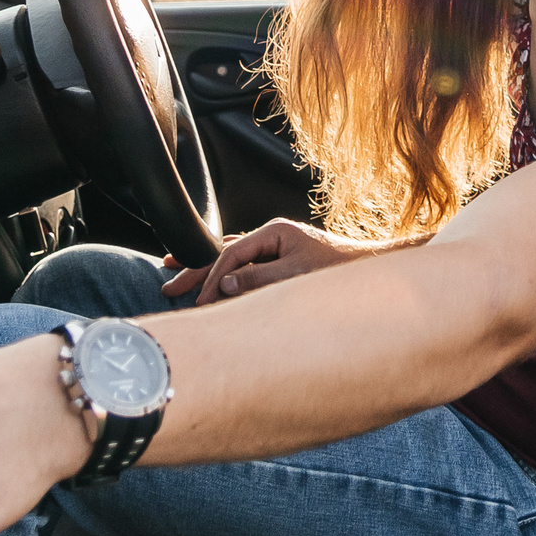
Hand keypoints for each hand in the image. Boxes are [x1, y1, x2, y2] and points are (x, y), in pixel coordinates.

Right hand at [159, 217, 378, 303]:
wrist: (367, 269)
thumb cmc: (337, 271)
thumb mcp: (296, 276)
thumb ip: (259, 279)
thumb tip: (222, 282)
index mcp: (274, 232)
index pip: (231, 255)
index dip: (211, 279)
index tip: (198, 303)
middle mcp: (272, 235)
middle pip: (224, 252)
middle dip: (195, 268)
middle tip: (168, 284)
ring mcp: (275, 246)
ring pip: (230, 255)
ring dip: (204, 265)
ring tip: (175, 267)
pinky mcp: (280, 258)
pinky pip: (244, 262)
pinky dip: (224, 269)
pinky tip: (211, 272)